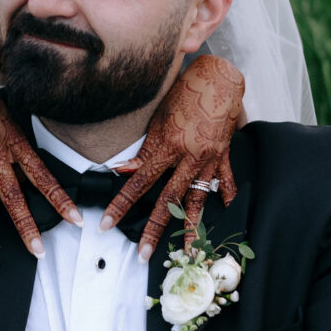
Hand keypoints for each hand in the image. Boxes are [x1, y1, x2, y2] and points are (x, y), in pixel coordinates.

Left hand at [99, 56, 244, 259]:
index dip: (121, 204)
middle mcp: (188, 157)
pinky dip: (224, 195)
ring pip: (197, 200)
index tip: (106, 224)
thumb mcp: (158, 117)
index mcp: (167, 146)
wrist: (219, 76)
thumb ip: (144, 147)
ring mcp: (208, 159)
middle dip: (154, 229)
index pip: (138, 182)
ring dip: (191, 227)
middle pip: (167, 200)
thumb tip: (122, 169)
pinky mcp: (224, 155)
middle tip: (143, 254)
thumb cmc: (184, 91)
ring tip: (189, 252)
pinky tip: (223, 209)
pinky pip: (223, 180)